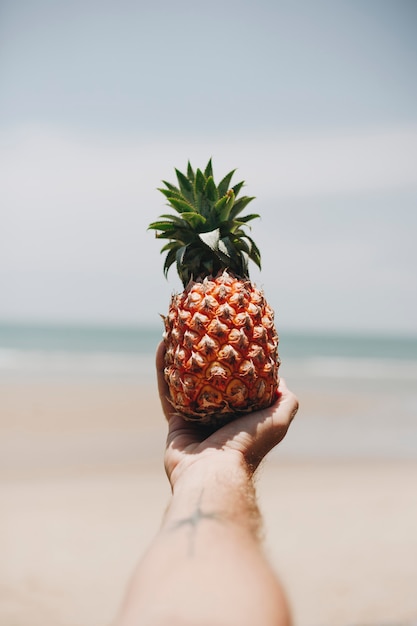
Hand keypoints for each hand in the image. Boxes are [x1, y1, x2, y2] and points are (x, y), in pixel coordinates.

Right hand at [156, 342, 298, 488]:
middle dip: (205, 354)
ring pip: (185, 378)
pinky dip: (163, 367)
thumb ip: (286, 402)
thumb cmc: (247, 445)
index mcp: (242, 415)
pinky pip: (167, 388)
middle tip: (203, 329)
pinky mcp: (174, 420)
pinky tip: (163, 344)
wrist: (213, 472)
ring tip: (180, 329)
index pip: (238, 381)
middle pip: (209, 377)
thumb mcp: (278, 420)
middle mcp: (218, 415)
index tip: (233, 335)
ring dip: (182, 355)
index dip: (235, 358)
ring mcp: (195, 417)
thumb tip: (280, 379)